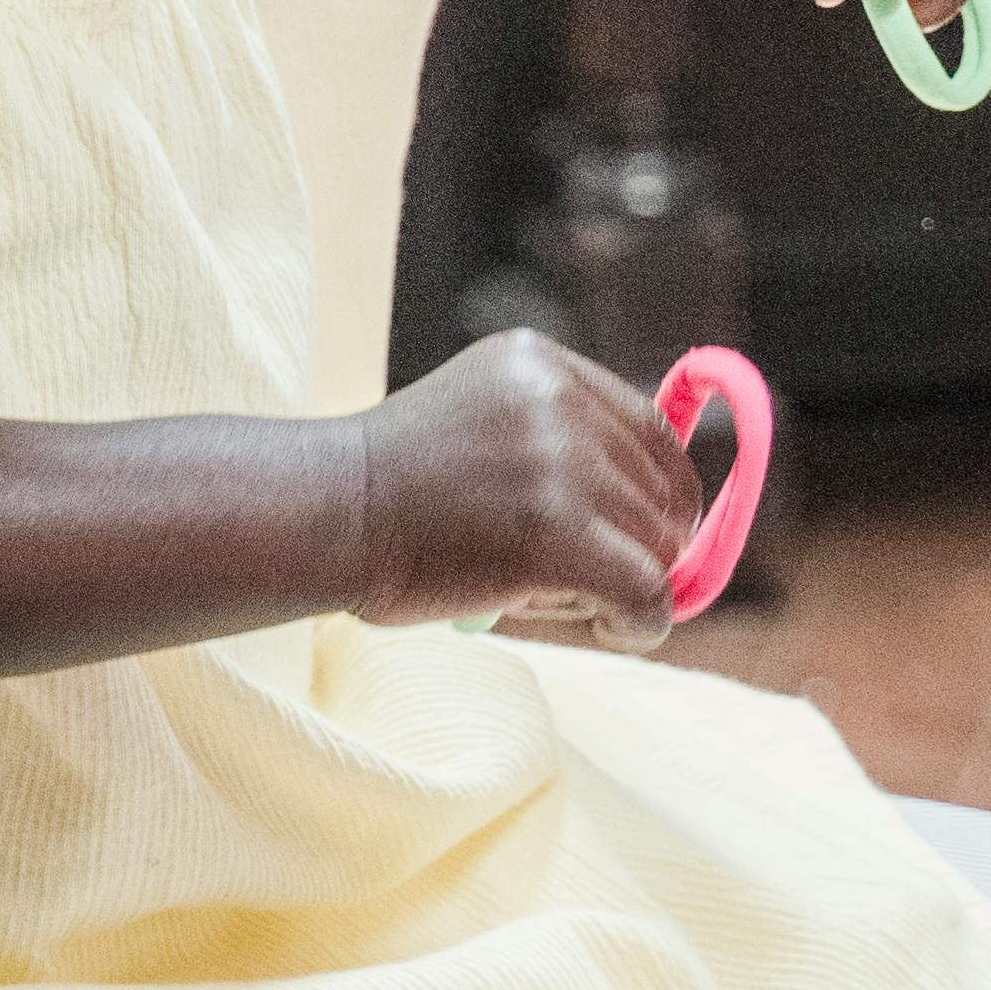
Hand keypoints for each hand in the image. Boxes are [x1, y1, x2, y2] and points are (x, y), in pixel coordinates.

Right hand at [352, 331, 699, 643]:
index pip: (651, 430)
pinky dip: (642, 624)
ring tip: (562, 595)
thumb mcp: (482, 420)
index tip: (644, 534)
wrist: (327, 515)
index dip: (661, 492)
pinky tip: (608, 628)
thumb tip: (664, 517)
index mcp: (538, 361)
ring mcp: (559, 463)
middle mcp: (557, 400)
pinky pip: (649, 593)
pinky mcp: (558, 532)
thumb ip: (559, 440)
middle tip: (590, 578)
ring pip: (659, 545)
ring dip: (625, 584)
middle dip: (642, 543)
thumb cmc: (394, 488)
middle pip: (664, 489)